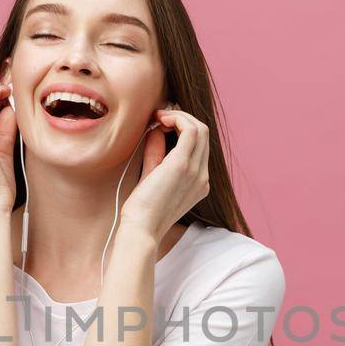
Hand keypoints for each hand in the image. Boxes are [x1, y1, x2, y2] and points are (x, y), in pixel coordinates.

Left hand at [119, 104, 209, 240]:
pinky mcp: (183, 166)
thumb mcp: (151, 175)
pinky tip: (160, 120)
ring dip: (179, 116)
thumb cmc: (142, 209)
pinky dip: (177, 119)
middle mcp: (202, 177)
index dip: (183, 129)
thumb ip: (156, 152)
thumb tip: (156, 128)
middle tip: (160, 117)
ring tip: (159, 117)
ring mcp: (196, 171)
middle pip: (204, 134)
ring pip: (200, 129)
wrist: (141, 229)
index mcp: (199, 183)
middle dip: (182, 118)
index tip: (162, 124)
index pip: (200, 146)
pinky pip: (190, 130)